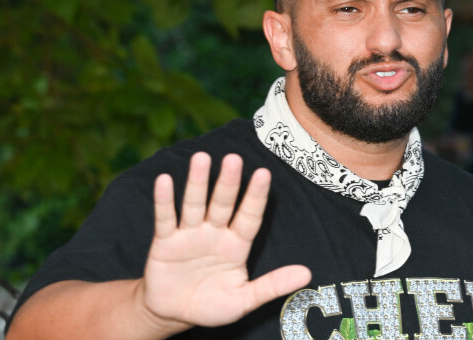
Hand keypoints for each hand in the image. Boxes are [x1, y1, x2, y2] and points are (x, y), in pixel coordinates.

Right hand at [138, 152, 311, 332]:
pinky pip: (166, 218)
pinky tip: (164, 180)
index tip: (264, 173)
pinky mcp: (165, 241)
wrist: (173, 313)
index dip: (256, 196)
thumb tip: (307, 275)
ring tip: (201, 158)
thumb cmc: (212, 305)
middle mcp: (214, 232)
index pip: (249, 216)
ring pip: (195, 204)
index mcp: (236, 244)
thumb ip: (272, 285)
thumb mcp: (244, 299)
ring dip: (197, 182)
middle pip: (223, 203)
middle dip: (228, 182)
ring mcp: (189, 234)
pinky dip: (165, 201)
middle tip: (234, 158)